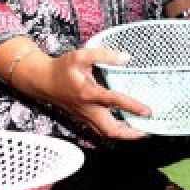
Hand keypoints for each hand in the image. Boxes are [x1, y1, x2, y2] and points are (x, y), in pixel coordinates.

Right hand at [14, 48, 151, 139]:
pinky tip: (126, 126)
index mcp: (88, 93)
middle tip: (148, 130)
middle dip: (130, 133)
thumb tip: (126, 58)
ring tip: (141, 130)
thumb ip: (104, 55)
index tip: (148, 111)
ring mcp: (84, 116)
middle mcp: (87, 109)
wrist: (41, 81)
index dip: (132, 107)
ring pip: (105, 133)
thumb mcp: (81, 55)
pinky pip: (100, 129)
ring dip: (124, 134)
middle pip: (110, 130)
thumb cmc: (61, 68)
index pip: (114, 102)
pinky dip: (115, 131)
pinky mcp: (83, 118)